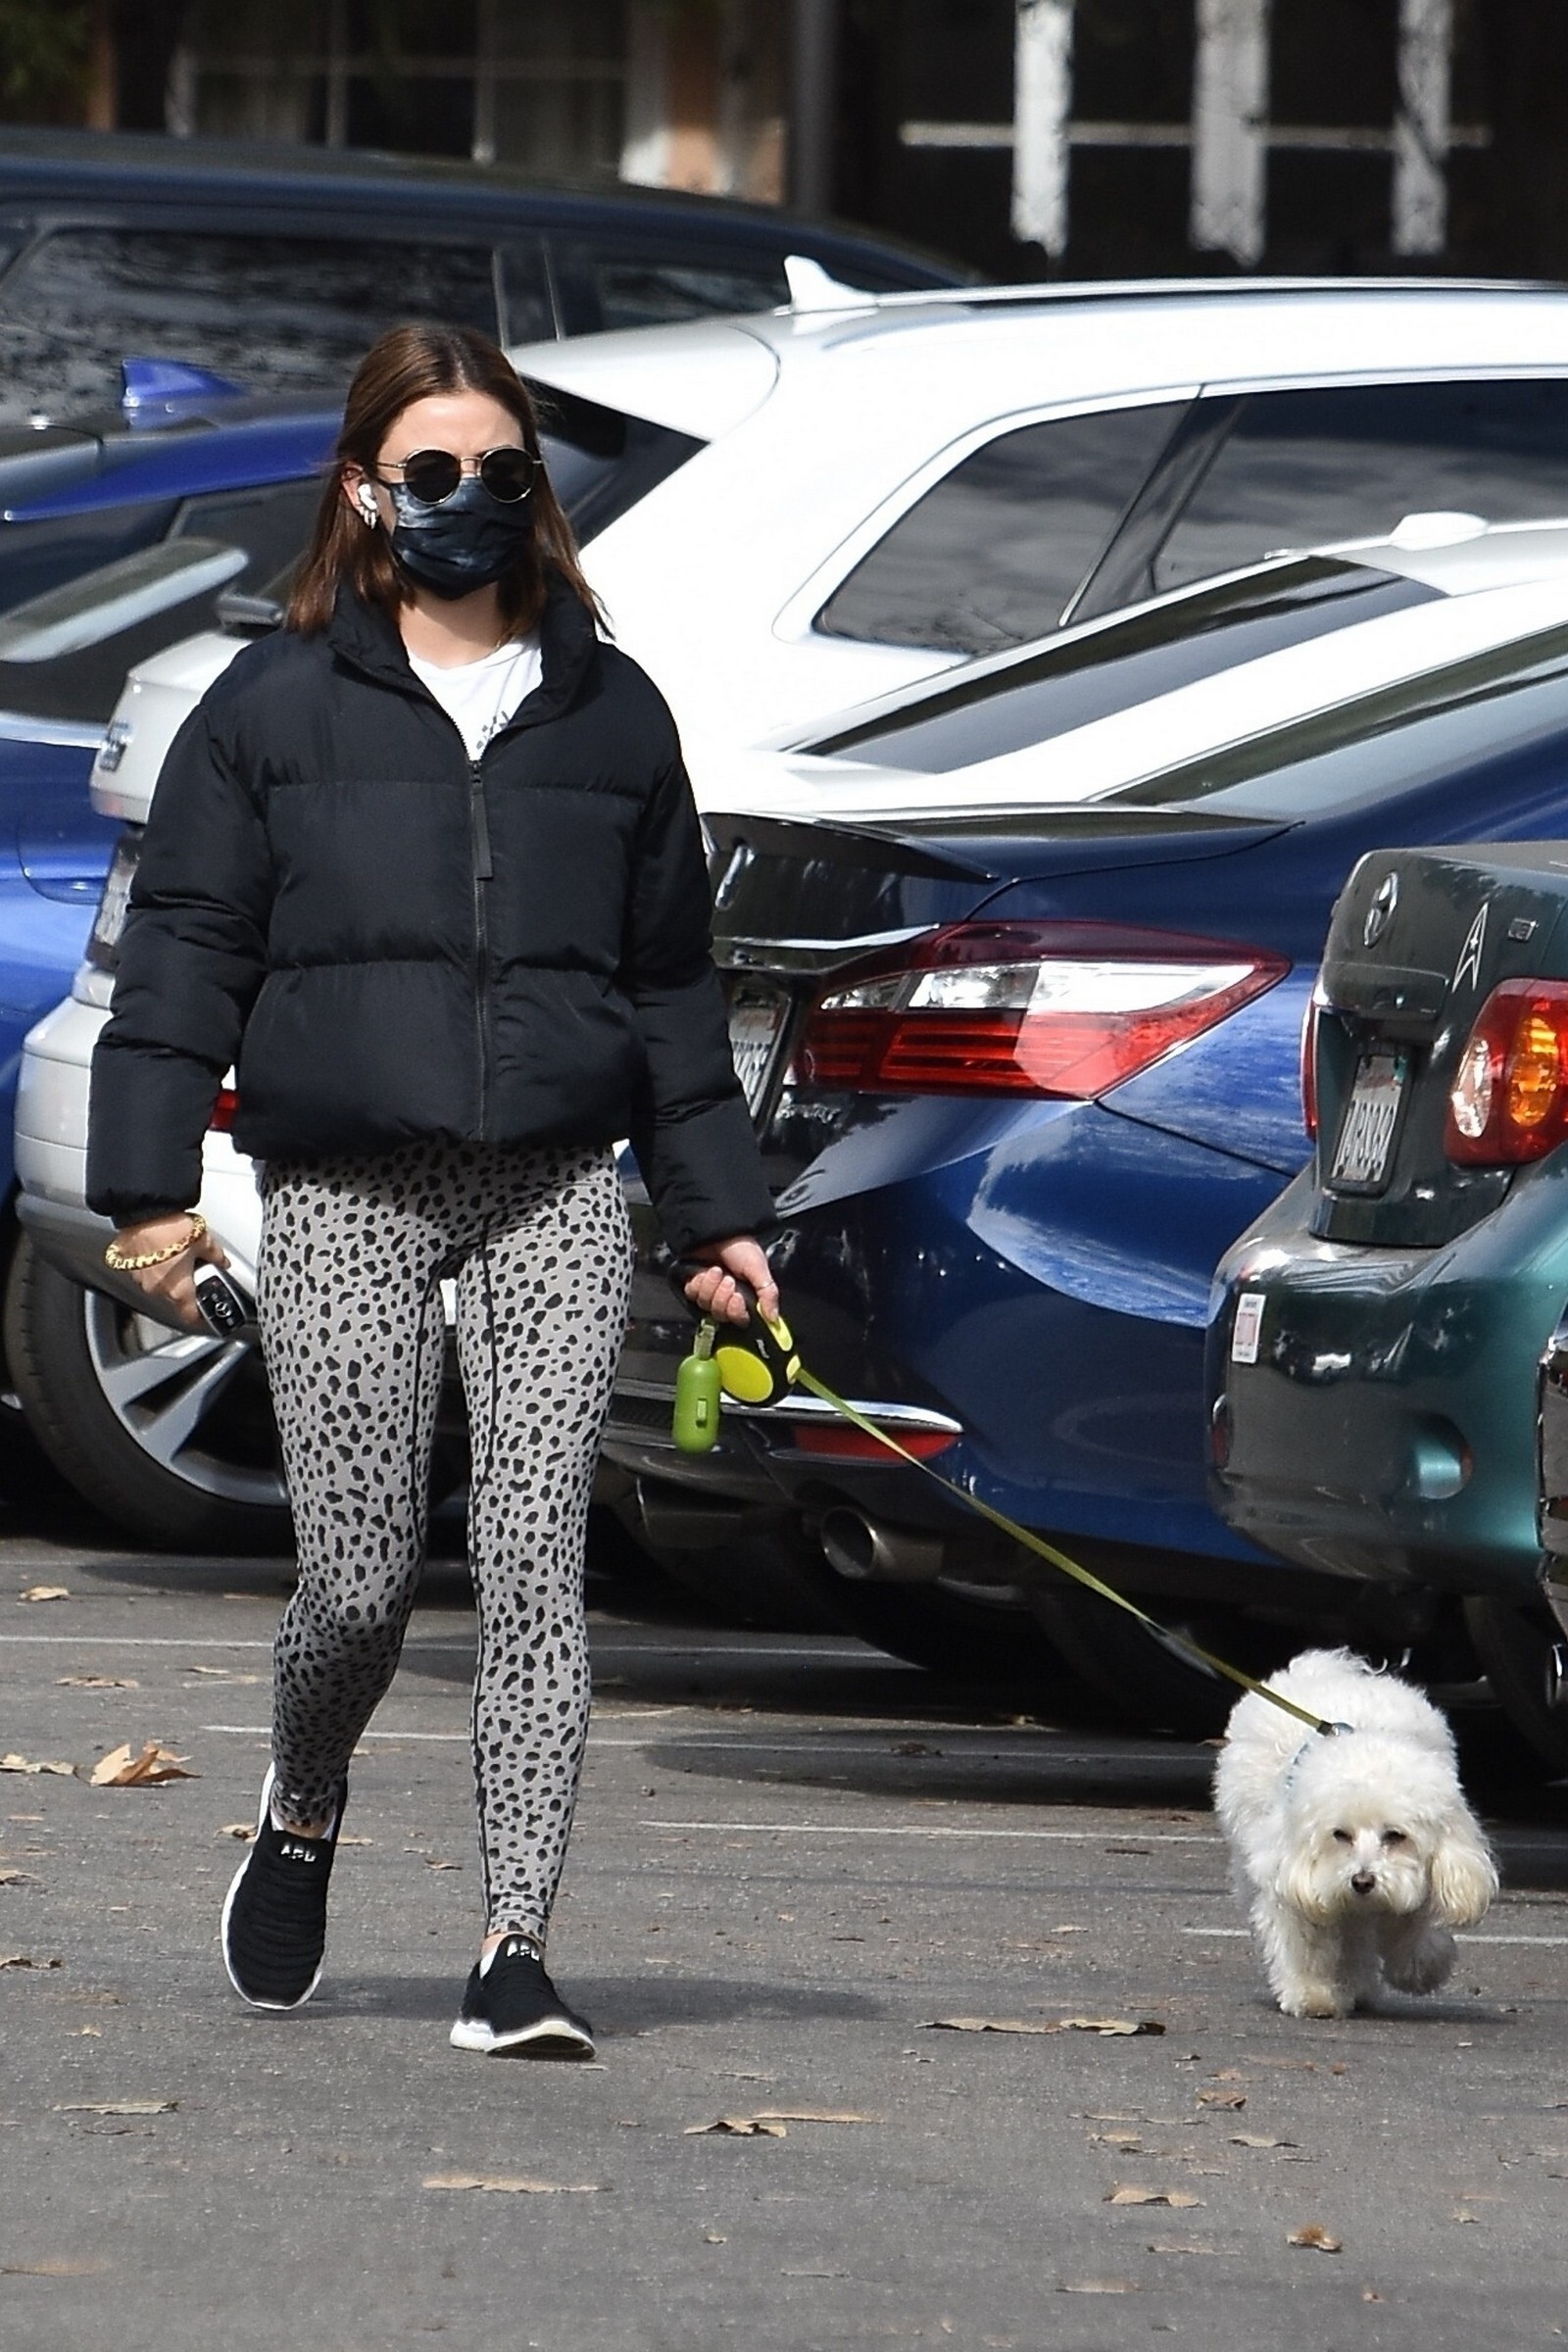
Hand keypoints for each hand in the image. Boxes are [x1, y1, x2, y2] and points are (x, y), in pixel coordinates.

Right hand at [112, 1215, 229, 1331]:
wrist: (143, 1211)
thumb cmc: (170, 1228)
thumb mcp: (204, 1240)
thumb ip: (215, 1255)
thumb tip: (222, 1260)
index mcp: (178, 1289)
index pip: (190, 1316)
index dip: (200, 1317)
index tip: (205, 1314)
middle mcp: (157, 1288)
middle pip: (175, 1296)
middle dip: (184, 1284)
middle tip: (193, 1268)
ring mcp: (139, 1278)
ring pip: (158, 1282)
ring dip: (166, 1273)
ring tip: (175, 1253)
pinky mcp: (127, 1265)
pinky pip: (143, 1270)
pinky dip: (151, 1264)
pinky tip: (158, 1248)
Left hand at [683, 1235, 777, 1327]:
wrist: (718, 1231)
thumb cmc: (741, 1248)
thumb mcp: (759, 1269)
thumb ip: (768, 1294)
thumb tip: (774, 1319)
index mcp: (745, 1296)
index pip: (739, 1318)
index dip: (736, 1311)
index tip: (738, 1297)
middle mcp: (727, 1297)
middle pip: (721, 1314)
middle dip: (723, 1297)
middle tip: (728, 1279)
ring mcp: (709, 1292)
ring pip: (706, 1304)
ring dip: (711, 1287)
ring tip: (716, 1269)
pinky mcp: (694, 1284)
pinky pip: (693, 1294)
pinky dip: (698, 1283)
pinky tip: (704, 1270)